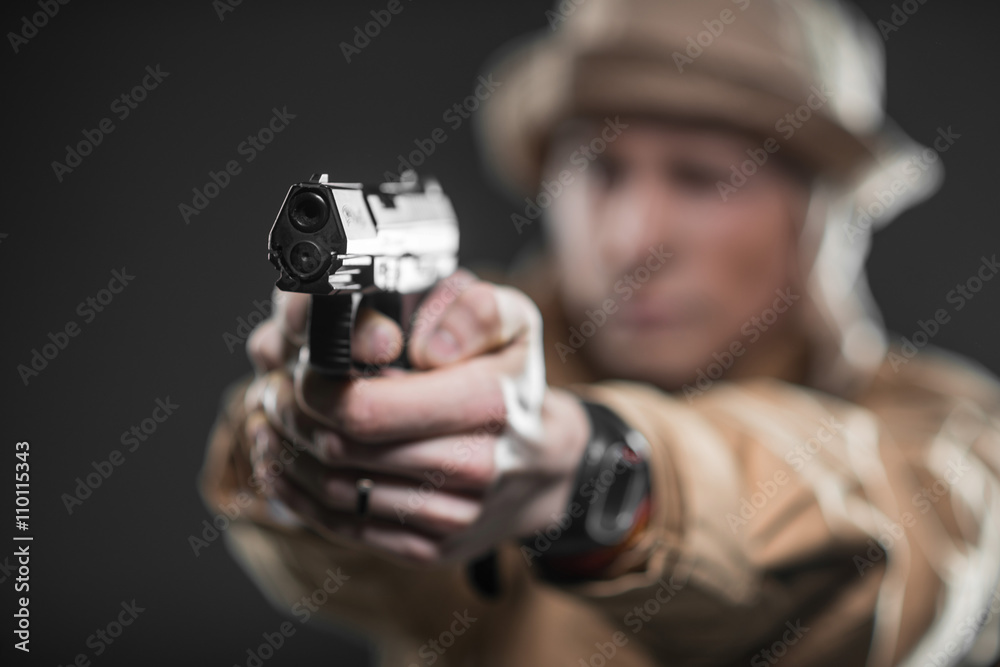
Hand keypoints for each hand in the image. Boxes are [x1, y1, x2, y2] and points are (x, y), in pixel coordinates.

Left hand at [243, 272, 588, 564]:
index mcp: (486, 403)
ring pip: (335, 493)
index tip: (300, 369)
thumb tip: (426, 348)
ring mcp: (451, 516)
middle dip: (292, 417)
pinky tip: (284, 466)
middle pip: (341, 450)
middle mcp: (472, 466)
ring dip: (289, 456)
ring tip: (273, 423)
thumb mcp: (512, 322)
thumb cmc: (512, 382)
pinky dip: (300, 498)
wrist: (544, 465)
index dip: (314, 389)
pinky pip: (345, 530)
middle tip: (275, 391)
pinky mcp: (430, 549)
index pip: (366, 409)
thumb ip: (474, 311)